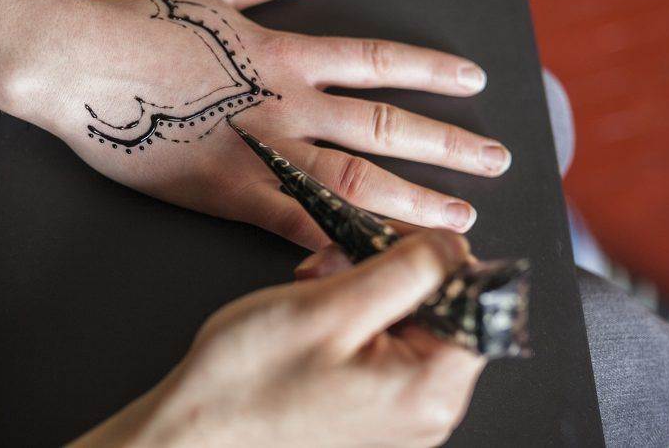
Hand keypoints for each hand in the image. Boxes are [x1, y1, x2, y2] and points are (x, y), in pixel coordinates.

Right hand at [7, 0, 510, 248]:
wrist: (84, 60)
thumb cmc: (141, 20)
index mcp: (286, 54)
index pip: (378, 61)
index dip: (431, 69)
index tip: (474, 79)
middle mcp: (289, 101)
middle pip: (386, 124)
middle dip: (448, 142)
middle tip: (498, 159)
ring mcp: (263, 148)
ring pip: (356, 177)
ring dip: (413, 197)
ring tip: (460, 217)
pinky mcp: (228, 190)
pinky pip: (294, 223)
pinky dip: (335, 241)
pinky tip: (373, 263)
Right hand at [72, 231, 484, 446]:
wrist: (192, 433)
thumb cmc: (247, 379)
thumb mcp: (331, 305)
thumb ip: (407, 270)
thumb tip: (455, 246)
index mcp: (429, 390)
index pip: (476, 302)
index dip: (436, 258)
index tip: (387, 240)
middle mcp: (427, 413)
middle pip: (441, 312)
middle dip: (390, 273)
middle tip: (332, 263)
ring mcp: (400, 418)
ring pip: (407, 326)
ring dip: (365, 291)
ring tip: (313, 287)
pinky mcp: (372, 415)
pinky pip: (383, 351)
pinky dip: (353, 321)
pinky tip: (314, 314)